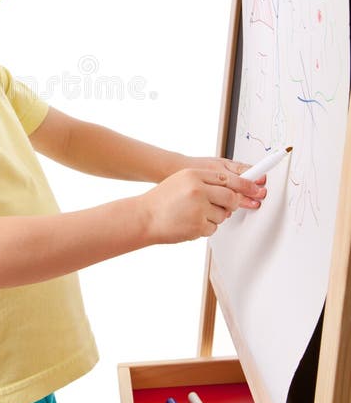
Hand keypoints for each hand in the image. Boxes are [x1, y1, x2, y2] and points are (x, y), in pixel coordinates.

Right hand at [139, 167, 266, 243]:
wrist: (144, 217)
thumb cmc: (161, 200)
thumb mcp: (182, 181)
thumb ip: (205, 182)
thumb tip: (231, 187)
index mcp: (194, 175)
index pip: (228, 179)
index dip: (246, 184)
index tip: (258, 187)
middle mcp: (198, 189)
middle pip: (231, 197)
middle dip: (233, 204)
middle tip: (227, 206)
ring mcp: (198, 208)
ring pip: (223, 214)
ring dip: (214, 217)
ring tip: (195, 214)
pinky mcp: (198, 225)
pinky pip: (214, 228)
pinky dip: (206, 227)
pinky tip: (190, 223)